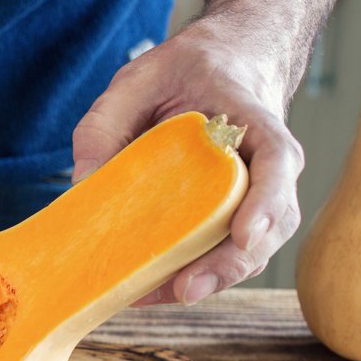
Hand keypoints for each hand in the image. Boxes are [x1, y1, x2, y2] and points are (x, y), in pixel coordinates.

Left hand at [70, 16, 304, 305]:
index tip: (243, 235)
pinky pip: (226, 252)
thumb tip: (82, 185)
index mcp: (253, 119)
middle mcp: (267, 163)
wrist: (221, 63)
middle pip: (272, 220)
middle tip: (184, 289)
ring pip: (253, 247)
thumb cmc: (183, 70)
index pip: (277, 161)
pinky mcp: (234, 214)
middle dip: (231, 263)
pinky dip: (195, 273)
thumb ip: (106, 123)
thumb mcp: (136, 79)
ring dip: (211, 278)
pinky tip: (151, 288)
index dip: (266, 201)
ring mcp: (257, 193)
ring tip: (155, 296)